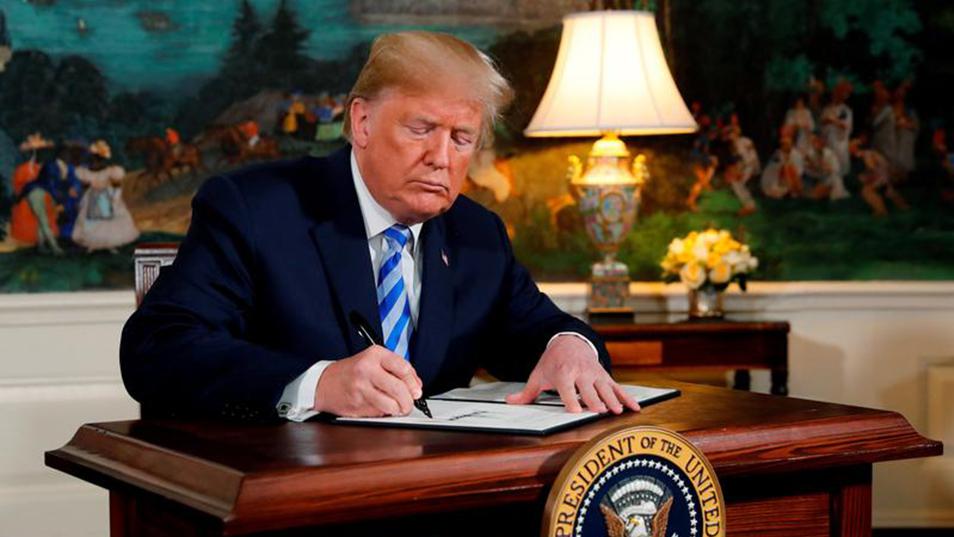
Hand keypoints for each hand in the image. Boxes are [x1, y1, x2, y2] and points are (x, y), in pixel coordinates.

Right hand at [314, 345, 422, 416]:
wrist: (324, 383)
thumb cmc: (352, 371)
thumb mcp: (374, 361)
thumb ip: (396, 370)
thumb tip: (416, 386)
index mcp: (374, 355)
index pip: (403, 368)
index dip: (414, 382)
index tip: (417, 391)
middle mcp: (367, 370)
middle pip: (399, 389)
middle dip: (409, 401)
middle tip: (409, 404)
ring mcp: (361, 388)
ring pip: (391, 405)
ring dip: (398, 410)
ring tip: (398, 408)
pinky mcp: (357, 404)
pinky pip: (379, 413)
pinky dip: (384, 413)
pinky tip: (380, 407)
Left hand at [505, 335, 639, 413]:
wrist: (569, 341)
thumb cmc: (552, 363)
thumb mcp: (538, 374)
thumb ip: (527, 392)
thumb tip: (510, 402)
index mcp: (563, 374)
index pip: (567, 389)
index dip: (572, 400)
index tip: (577, 412)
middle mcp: (580, 373)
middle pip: (589, 390)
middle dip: (595, 401)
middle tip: (601, 412)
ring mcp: (594, 374)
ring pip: (605, 388)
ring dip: (613, 400)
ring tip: (618, 412)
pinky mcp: (604, 375)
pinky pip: (617, 387)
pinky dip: (627, 397)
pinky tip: (635, 408)